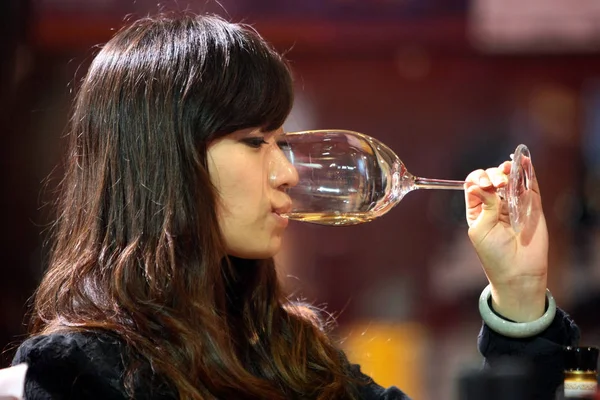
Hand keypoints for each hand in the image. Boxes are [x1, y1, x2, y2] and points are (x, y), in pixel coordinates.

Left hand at [465, 160, 547, 321]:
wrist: (518, 272)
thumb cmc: (494, 255)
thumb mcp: (481, 229)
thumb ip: (484, 206)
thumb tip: (481, 184)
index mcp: (478, 209)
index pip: (474, 184)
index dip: (478, 179)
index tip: (484, 186)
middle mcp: (495, 203)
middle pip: (492, 178)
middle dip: (493, 175)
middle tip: (498, 185)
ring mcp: (515, 203)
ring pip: (510, 178)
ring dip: (508, 170)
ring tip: (508, 172)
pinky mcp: (532, 205)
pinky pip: (530, 184)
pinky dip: (527, 171)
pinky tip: (524, 161)